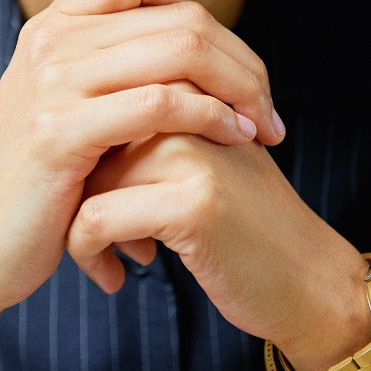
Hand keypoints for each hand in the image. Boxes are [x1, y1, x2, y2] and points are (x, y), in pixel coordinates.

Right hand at [0, 0, 284, 320]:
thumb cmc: (41, 183)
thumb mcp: (70, 107)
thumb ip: (114, 66)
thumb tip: (189, 40)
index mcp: (54, 25)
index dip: (198, 10)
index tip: (229, 66)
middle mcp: (50, 39)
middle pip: (178, 13)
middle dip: (241, 59)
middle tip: (270, 107)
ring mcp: (52, 83)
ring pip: (179, 49)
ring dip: (239, 87)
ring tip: (263, 128)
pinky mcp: (59, 134)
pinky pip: (160, 103)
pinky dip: (210, 116)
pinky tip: (232, 140)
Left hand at [67, 131, 370, 363]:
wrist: (307, 282)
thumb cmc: (240, 224)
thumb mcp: (195, 158)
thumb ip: (143, 129)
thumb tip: (63, 119)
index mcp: (189, 88)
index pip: (100, 103)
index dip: (85, 158)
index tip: (93, 199)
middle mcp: (190, 108)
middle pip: (87, 138)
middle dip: (77, 193)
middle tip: (97, 236)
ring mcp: (193, 153)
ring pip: (85, 178)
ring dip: (79, 229)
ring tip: (108, 257)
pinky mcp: (192, 204)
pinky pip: (96, 220)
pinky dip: (91, 255)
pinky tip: (117, 278)